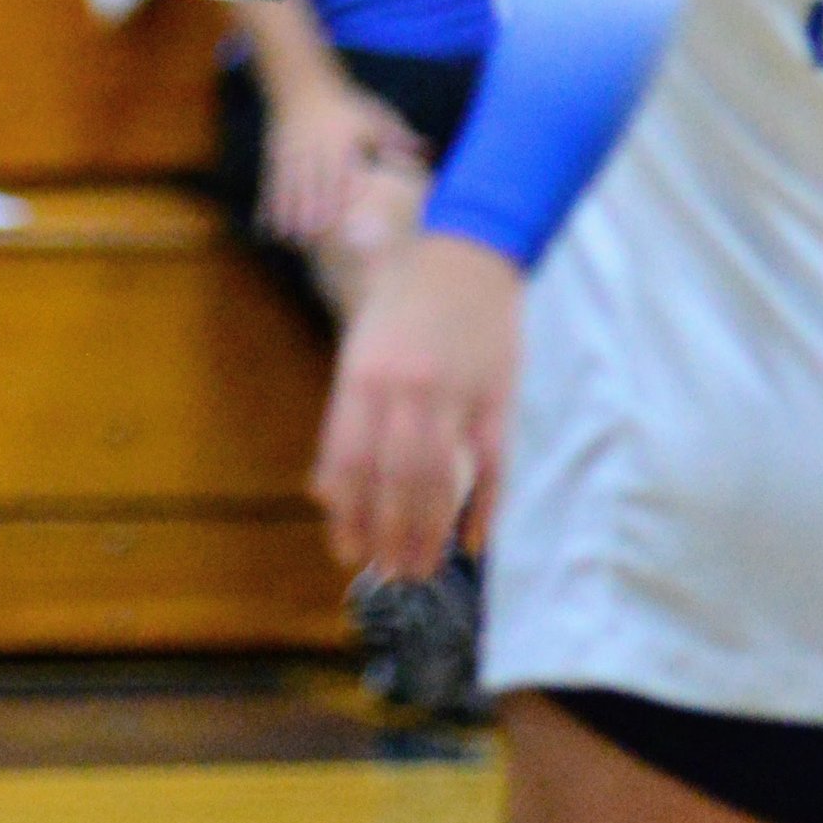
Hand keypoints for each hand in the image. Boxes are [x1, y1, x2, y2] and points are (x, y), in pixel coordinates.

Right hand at [260, 78, 424, 249]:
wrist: (303, 82)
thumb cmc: (346, 103)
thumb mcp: (373, 115)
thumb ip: (398, 136)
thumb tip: (429, 151)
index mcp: (339, 142)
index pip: (338, 173)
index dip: (335, 197)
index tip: (336, 222)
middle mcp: (314, 150)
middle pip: (310, 184)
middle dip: (309, 211)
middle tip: (310, 241)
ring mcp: (292, 153)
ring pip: (288, 187)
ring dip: (287, 214)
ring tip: (288, 239)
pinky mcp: (276, 157)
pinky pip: (272, 183)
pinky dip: (268, 205)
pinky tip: (266, 225)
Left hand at [312, 231, 520, 582]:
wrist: (467, 248)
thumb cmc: (404, 302)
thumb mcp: (360, 349)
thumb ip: (346, 419)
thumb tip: (324, 490)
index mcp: (363, 374)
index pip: (350, 462)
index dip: (348, 515)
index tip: (346, 552)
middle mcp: (405, 387)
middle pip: (393, 480)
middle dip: (387, 535)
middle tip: (387, 574)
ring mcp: (454, 392)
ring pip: (439, 480)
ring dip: (428, 533)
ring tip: (421, 569)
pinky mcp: (497, 397)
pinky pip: (492, 465)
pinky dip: (483, 509)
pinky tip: (472, 543)